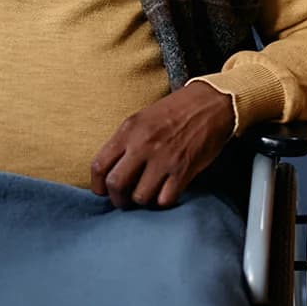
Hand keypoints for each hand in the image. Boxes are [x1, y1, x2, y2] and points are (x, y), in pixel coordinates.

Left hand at [90, 82, 235, 209]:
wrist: (209, 104)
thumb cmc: (173, 112)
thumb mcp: (141, 119)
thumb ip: (125, 142)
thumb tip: (110, 172)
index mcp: (128, 130)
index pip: (99, 166)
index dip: (97, 185)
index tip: (102, 191)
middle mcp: (143, 145)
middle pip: (116, 185)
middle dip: (117, 199)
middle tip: (123, 200)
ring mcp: (163, 159)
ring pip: (140, 197)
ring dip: (142, 200)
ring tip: (147, 194)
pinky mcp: (183, 170)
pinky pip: (165, 200)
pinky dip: (163, 201)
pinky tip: (165, 193)